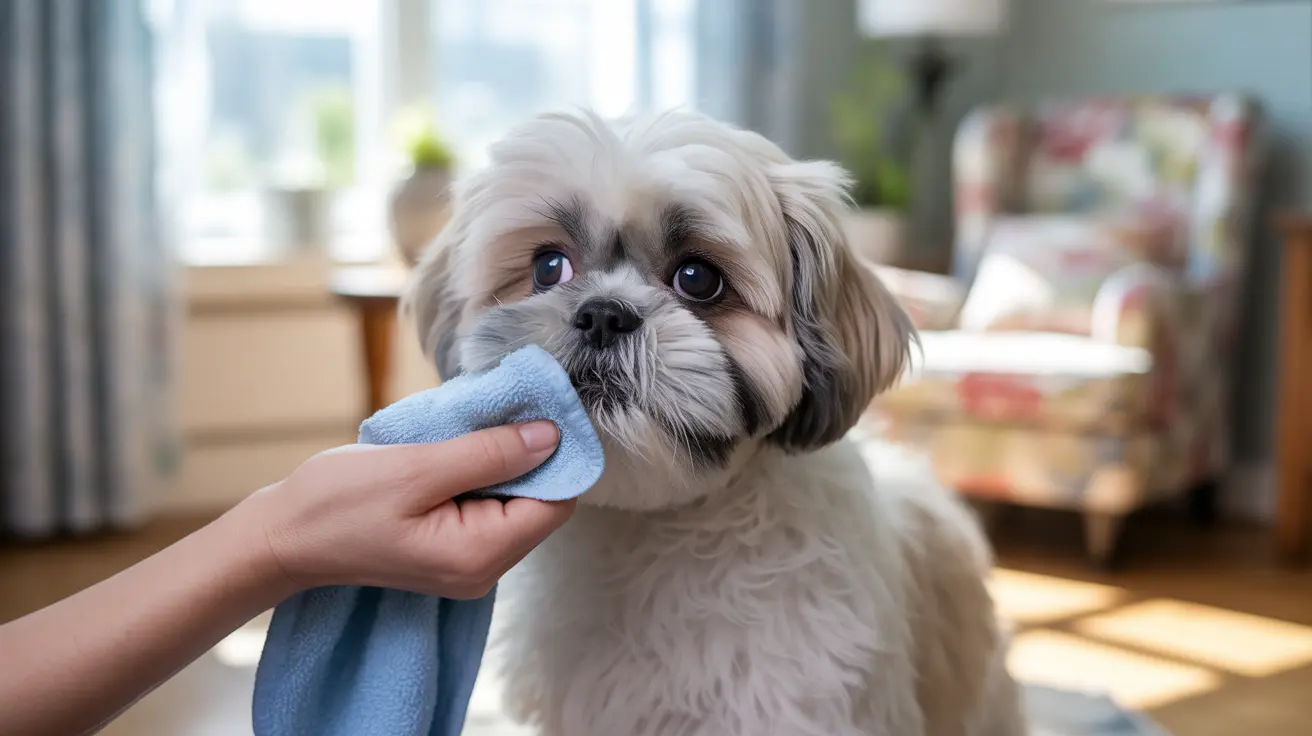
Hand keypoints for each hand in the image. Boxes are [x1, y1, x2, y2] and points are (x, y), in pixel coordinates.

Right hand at [236, 421, 574, 598]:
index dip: (557, 455)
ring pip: (514, 503)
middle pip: (540, 504)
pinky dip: (480, 475)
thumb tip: (551, 436)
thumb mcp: (417, 468)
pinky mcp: (450, 551)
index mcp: (480, 555)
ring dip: (502, 462)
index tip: (539, 409)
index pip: (556, 503)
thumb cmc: (337, 503)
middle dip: (528, 455)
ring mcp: (466, 564)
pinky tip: (455, 450)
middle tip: (502, 409)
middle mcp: (483, 570)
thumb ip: (489, 454)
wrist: (281, 537)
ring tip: (470, 428)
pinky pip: (486, 508)